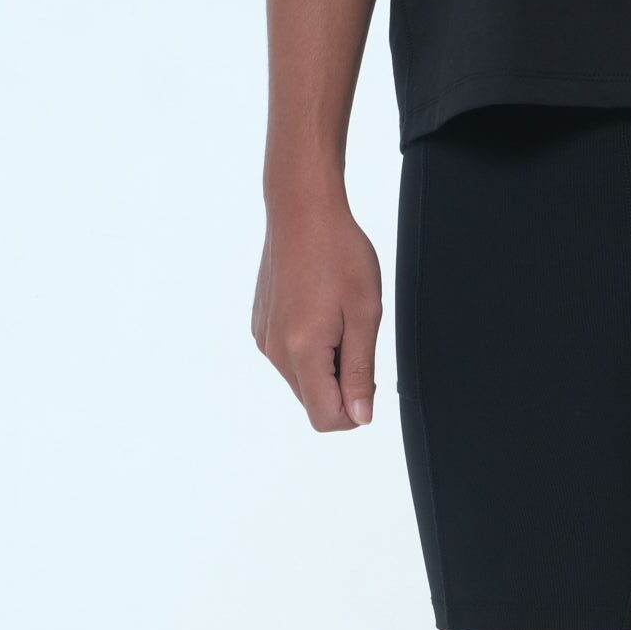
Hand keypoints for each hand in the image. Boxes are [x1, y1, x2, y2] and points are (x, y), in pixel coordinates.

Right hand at [251, 187, 383, 430]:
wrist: (302, 211)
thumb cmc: (339, 254)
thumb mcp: (365, 314)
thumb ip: (360, 371)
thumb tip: (360, 417)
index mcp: (302, 351)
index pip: (326, 418)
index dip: (355, 413)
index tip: (369, 380)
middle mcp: (275, 351)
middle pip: (313, 402)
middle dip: (341, 387)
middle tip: (358, 340)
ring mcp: (264, 339)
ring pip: (301, 380)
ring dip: (326, 366)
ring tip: (339, 320)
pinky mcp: (261, 326)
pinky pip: (289, 357)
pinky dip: (310, 348)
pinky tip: (321, 311)